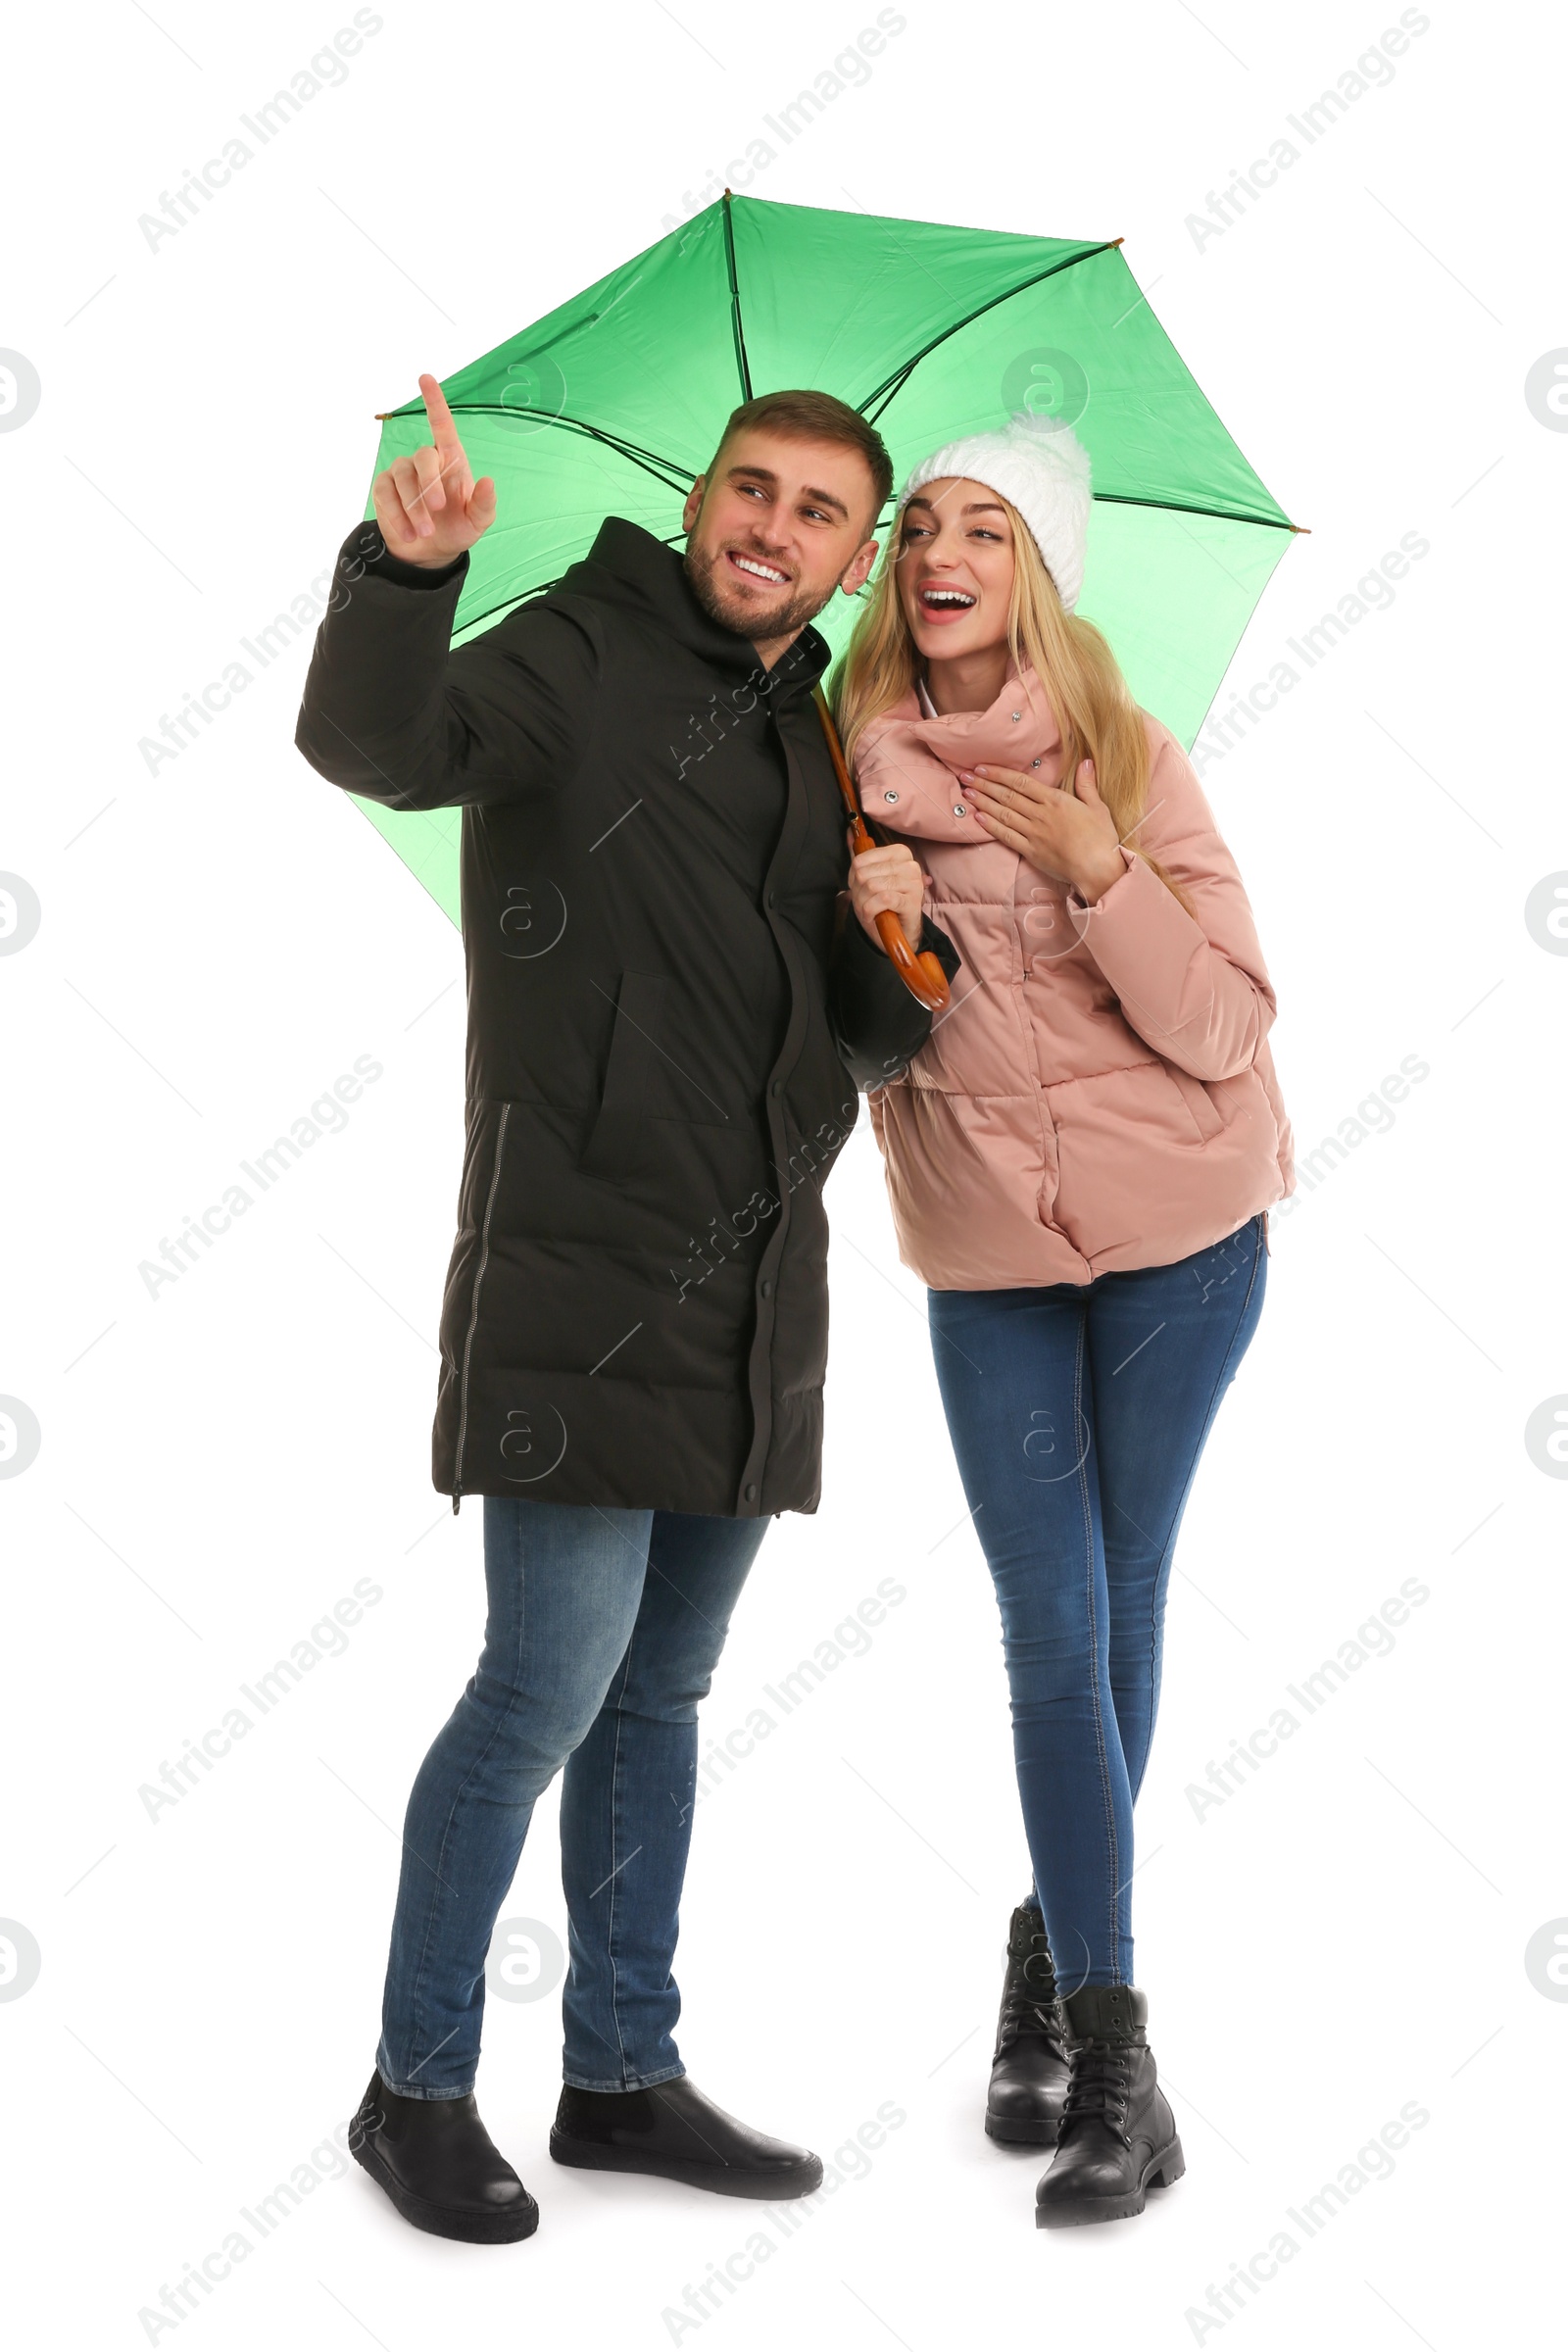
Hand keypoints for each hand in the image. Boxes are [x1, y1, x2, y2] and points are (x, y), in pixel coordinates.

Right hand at [370, 372, 496, 568]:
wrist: (432, 552)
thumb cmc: (458, 528)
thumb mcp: (477, 521)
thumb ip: (485, 503)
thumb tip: (489, 481)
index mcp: (450, 460)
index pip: (442, 425)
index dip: (434, 401)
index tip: (425, 378)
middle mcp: (425, 460)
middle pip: (422, 456)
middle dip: (428, 482)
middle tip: (437, 507)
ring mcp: (402, 472)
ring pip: (401, 477)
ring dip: (413, 507)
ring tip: (424, 532)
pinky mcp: (384, 489)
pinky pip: (385, 495)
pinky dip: (397, 516)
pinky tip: (409, 534)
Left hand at [846, 832, 925, 952]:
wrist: (898, 932)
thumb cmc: (882, 904)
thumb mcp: (869, 878)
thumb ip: (861, 856)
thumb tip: (849, 832)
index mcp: (900, 853)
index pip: (861, 859)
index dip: (854, 877)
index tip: (860, 887)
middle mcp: (910, 865)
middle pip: (864, 874)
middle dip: (858, 893)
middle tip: (865, 902)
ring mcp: (914, 883)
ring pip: (872, 886)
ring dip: (863, 904)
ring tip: (869, 910)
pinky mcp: (913, 901)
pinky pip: (883, 899)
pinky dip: (871, 911)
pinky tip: (873, 916)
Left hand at [962, 756, 1126, 902]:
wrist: (1097, 868)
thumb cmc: (1101, 838)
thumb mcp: (1097, 807)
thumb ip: (1087, 784)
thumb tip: (1086, 762)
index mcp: (1056, 801)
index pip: (1021, 783)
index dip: (999, 774)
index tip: (983, 767)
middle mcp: (1040, 815)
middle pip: (1007, 796)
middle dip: (984, 784)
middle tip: (965, 776)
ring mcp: (1033, 833)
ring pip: (1003, 814)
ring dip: (983, 802)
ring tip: (967, 793)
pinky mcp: (1031, 851)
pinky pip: (1007, 836)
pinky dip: (991, 826)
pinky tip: (978, 818)